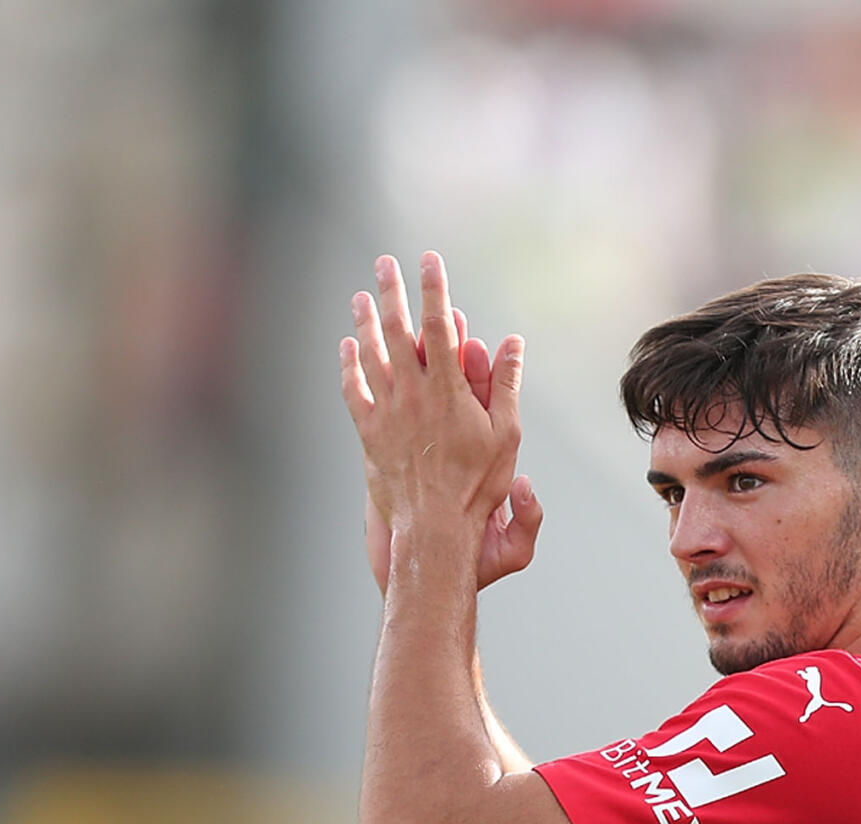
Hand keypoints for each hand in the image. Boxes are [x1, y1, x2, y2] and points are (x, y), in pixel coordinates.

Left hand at [340, 251, 522, 568]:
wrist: (435, 525)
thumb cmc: (476, 485)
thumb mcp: (505, 433)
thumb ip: (506, 383)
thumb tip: (512, 343)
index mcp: (447, 389)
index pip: (438, 326)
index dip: (433, 289)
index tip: (429, 260)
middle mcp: (411, 393)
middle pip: (396, 330)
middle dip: (391, 291)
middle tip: (384, 262)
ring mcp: (387, 412)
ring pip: (370, 355)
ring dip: (365, 321)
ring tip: (361, 296)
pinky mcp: (370, 433)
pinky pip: (354, 390)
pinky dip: (350, 365)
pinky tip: (348, 347)